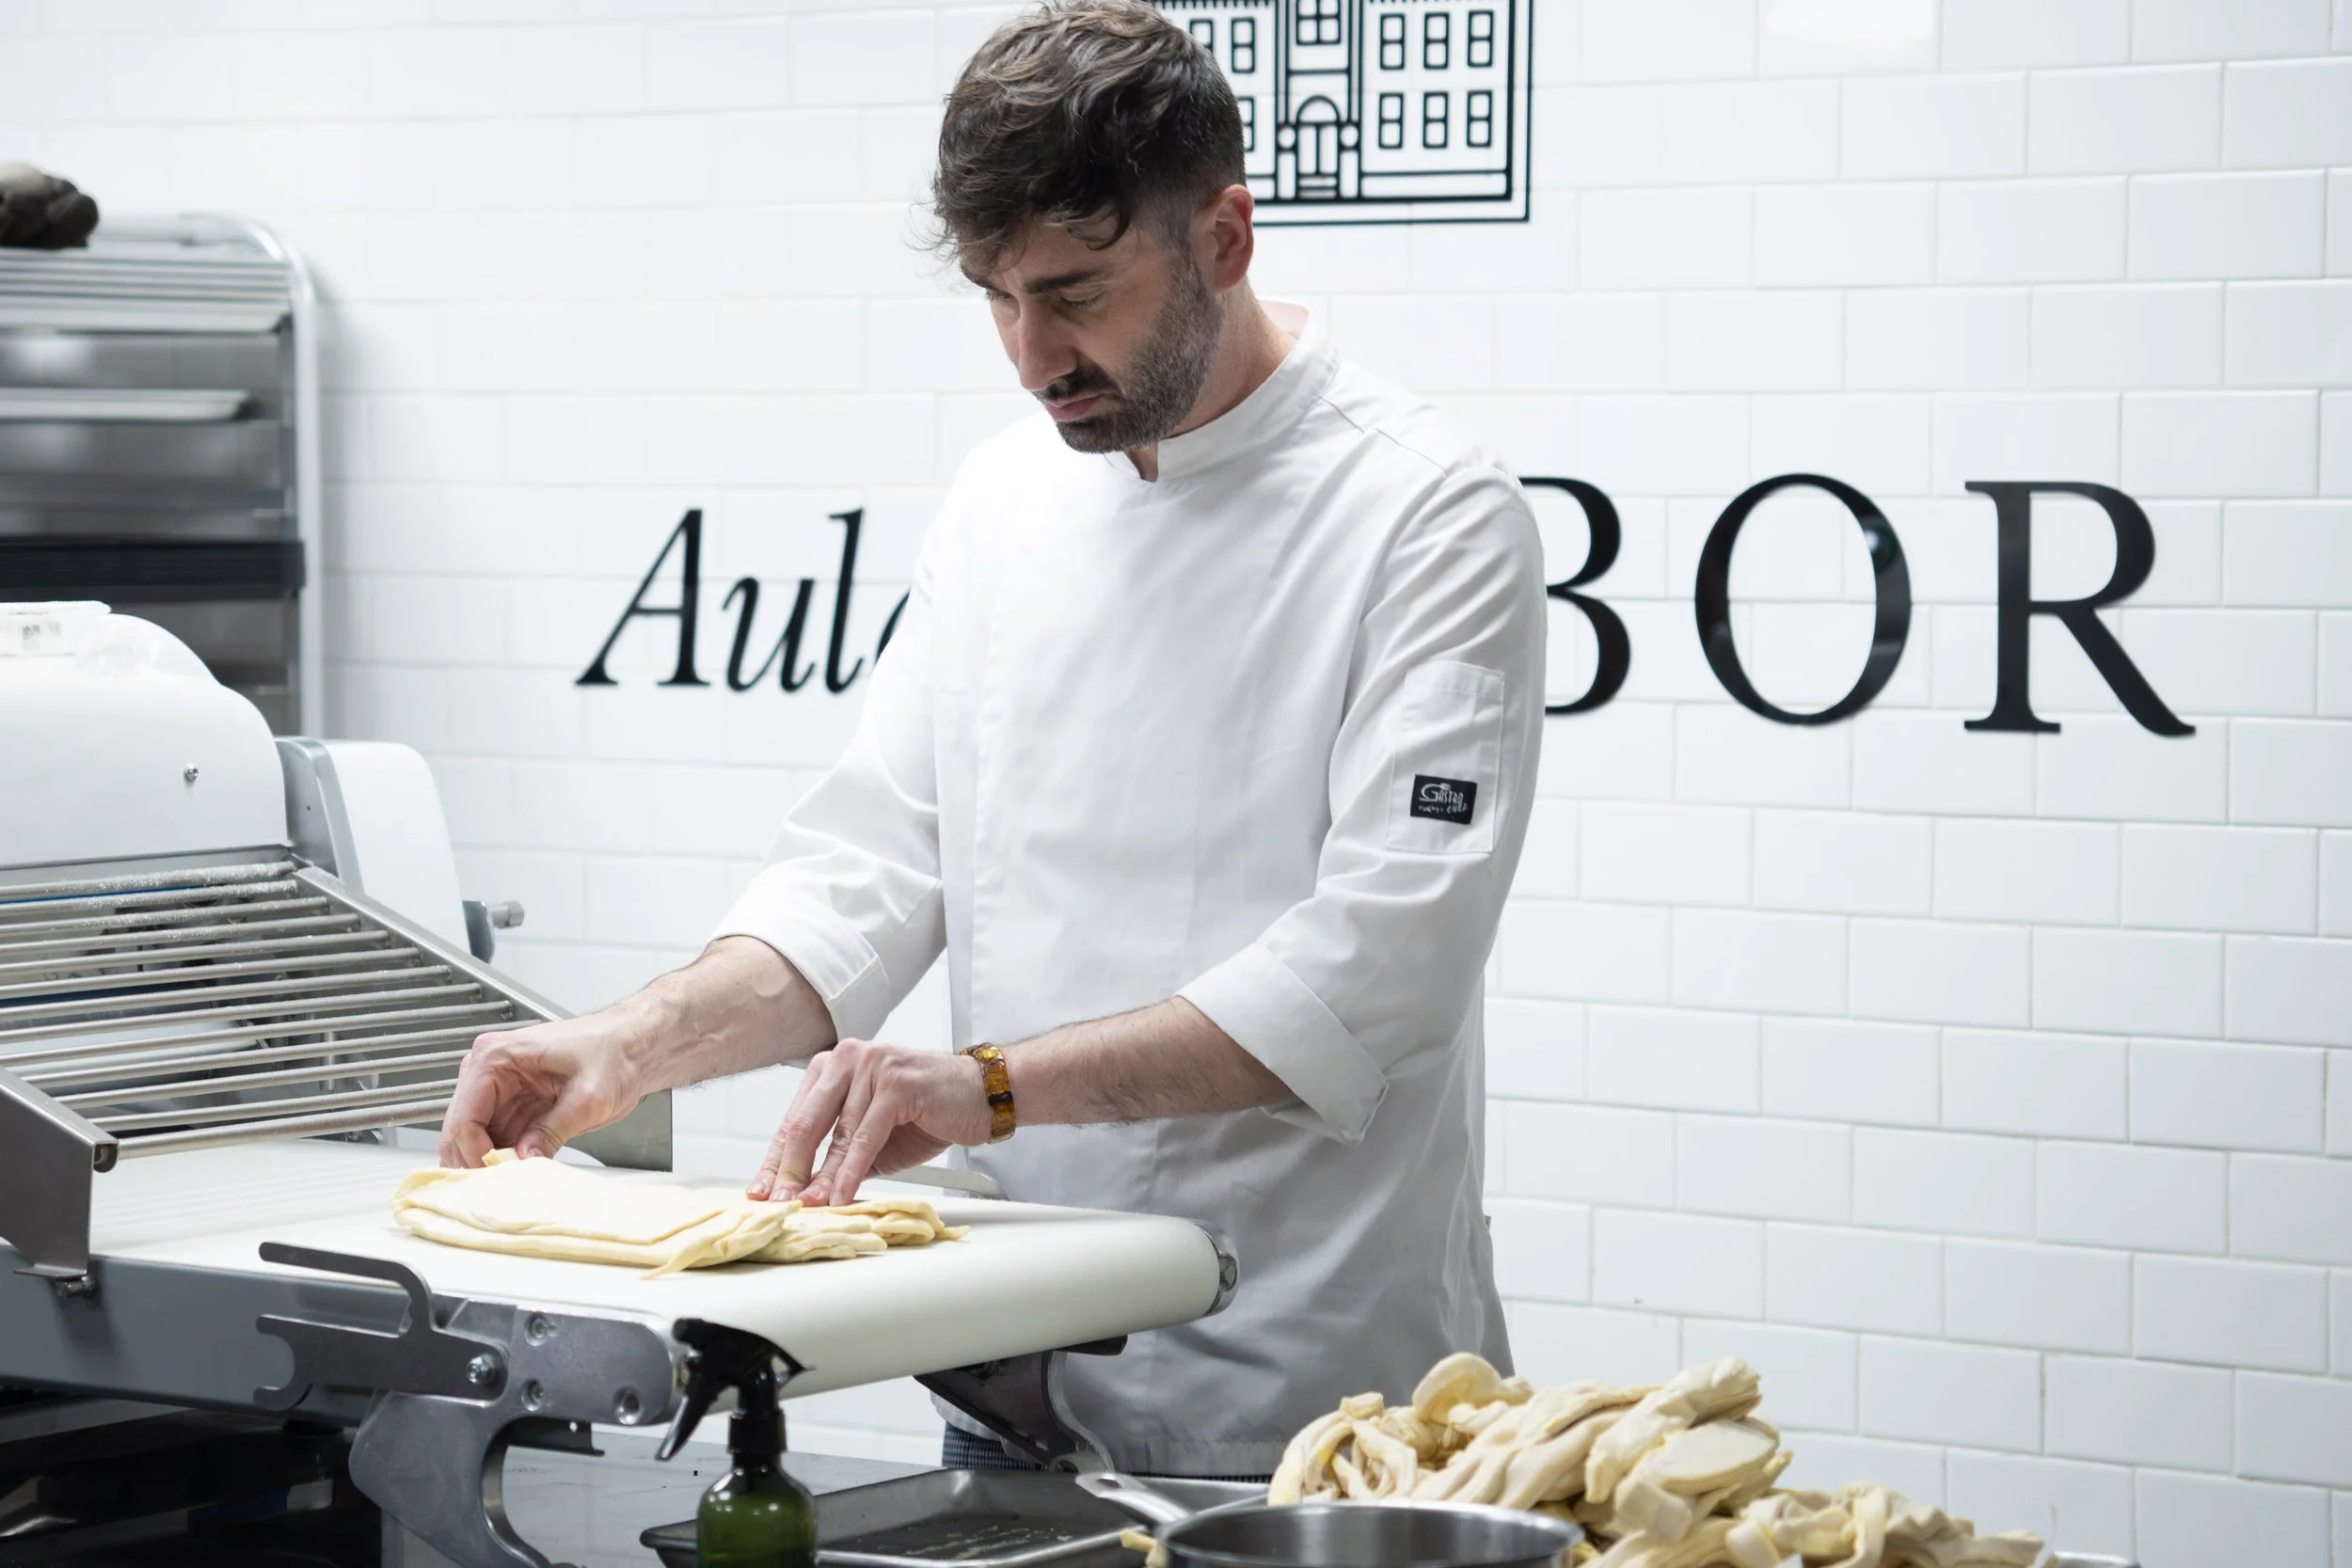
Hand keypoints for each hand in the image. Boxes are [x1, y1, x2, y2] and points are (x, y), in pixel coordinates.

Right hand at [439, 1009, 648, 1167]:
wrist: (633, 1047)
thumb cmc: (614, 1053)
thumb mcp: (589, 1097)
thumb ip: (553, 1130)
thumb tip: (524, 1160)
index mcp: (497, 1056)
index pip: (463, 1117)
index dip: (476, 1153)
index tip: (499, 1176)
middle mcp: (488, 1071)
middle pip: (459, 1132)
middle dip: (477, 1163)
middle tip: (501, 1187)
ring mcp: (498, 1091)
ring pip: (472, 1141)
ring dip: (488, 1164)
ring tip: (510, 1183)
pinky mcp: (512, 1108)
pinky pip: (495, 1141)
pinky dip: (502, 1160)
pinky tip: (519, 1173)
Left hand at [751, 1040, 992, 1205]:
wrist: (981, 1095)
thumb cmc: (927, 1112)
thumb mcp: (873, 1136)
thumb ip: (839, 1155)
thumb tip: (804, 1191)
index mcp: (833, 1065)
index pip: (794, 1119)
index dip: (776, 1160)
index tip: (761, 1191)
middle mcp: (846, 1058)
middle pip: (805, 1123)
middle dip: (788, 1170)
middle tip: (775, 1203)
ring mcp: (871, 1066)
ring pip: (835, 1134)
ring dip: (819, 1177)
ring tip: (806, 1207)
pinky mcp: (895, 1083)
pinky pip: (865, 1136)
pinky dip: (850, 1171)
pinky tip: (840, 1195)